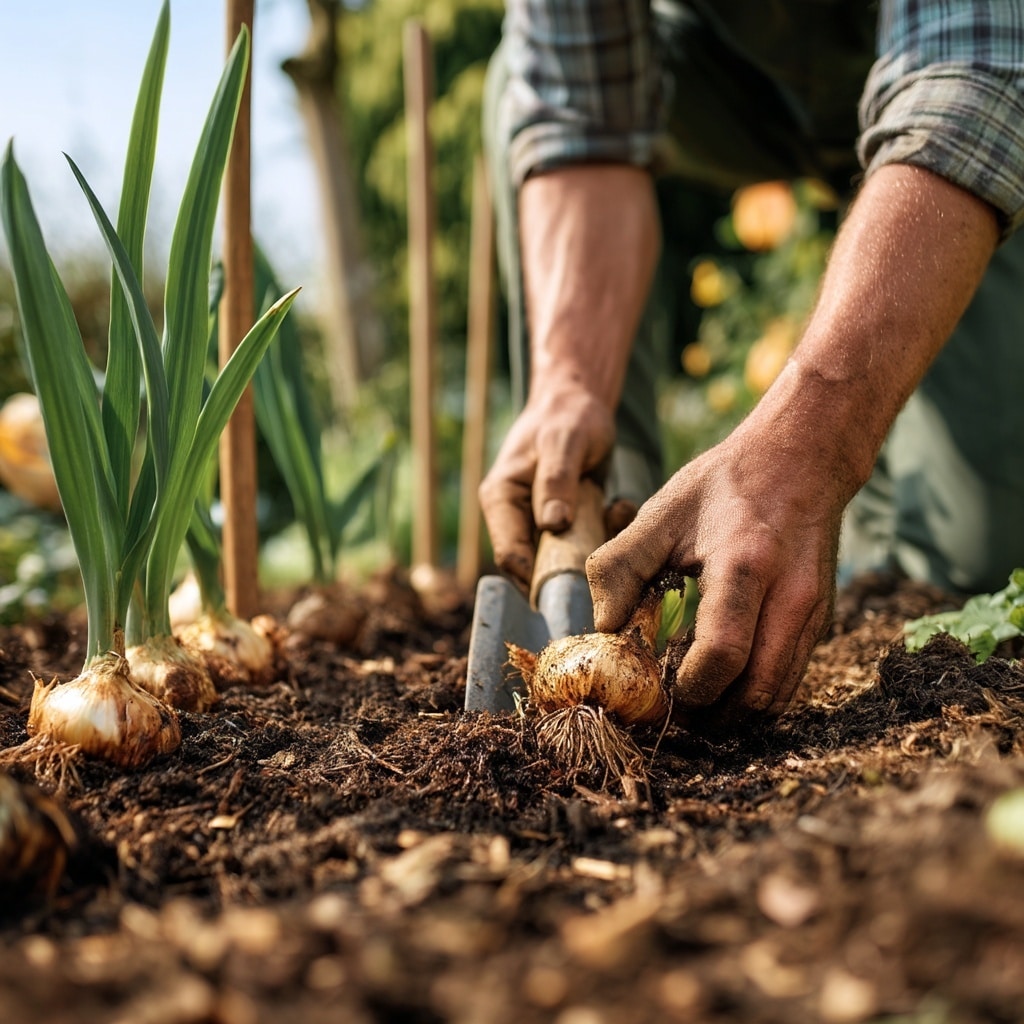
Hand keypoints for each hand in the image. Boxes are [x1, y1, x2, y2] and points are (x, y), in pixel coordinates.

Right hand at [479, 383, 615, 590]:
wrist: (581, 403)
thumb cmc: (567, 416)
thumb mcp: (564, 442)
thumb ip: (556, 481)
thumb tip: (552, 525)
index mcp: (502, 499)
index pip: (510, 555)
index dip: (537, 574)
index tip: (576, 576)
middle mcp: (516, 518)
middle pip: (536, 566)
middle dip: (573, 563)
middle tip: (605, 544)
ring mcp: (541, 523)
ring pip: (564, 560)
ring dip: (594, 547)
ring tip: (613, 513)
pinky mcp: (566, 524)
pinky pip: (585, 546)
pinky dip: (606, 533)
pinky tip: (617, 507)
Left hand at [586, 419, 844, 717]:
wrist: (802, 459)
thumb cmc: (725, 483)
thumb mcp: (661, 511)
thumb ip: (621, 566)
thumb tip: (604, 627)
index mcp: (743, 565)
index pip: (722, 654)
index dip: (688, 686)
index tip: (659, 685)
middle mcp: (789, 596)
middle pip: (757, 692)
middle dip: (711, 714)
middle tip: (672, 708)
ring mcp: (813, 612)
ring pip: (778, 695)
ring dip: (734, 710)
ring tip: (694, 696)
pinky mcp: (821, 621)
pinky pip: (790, 677)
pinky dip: (754, 690)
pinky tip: (722, 674)